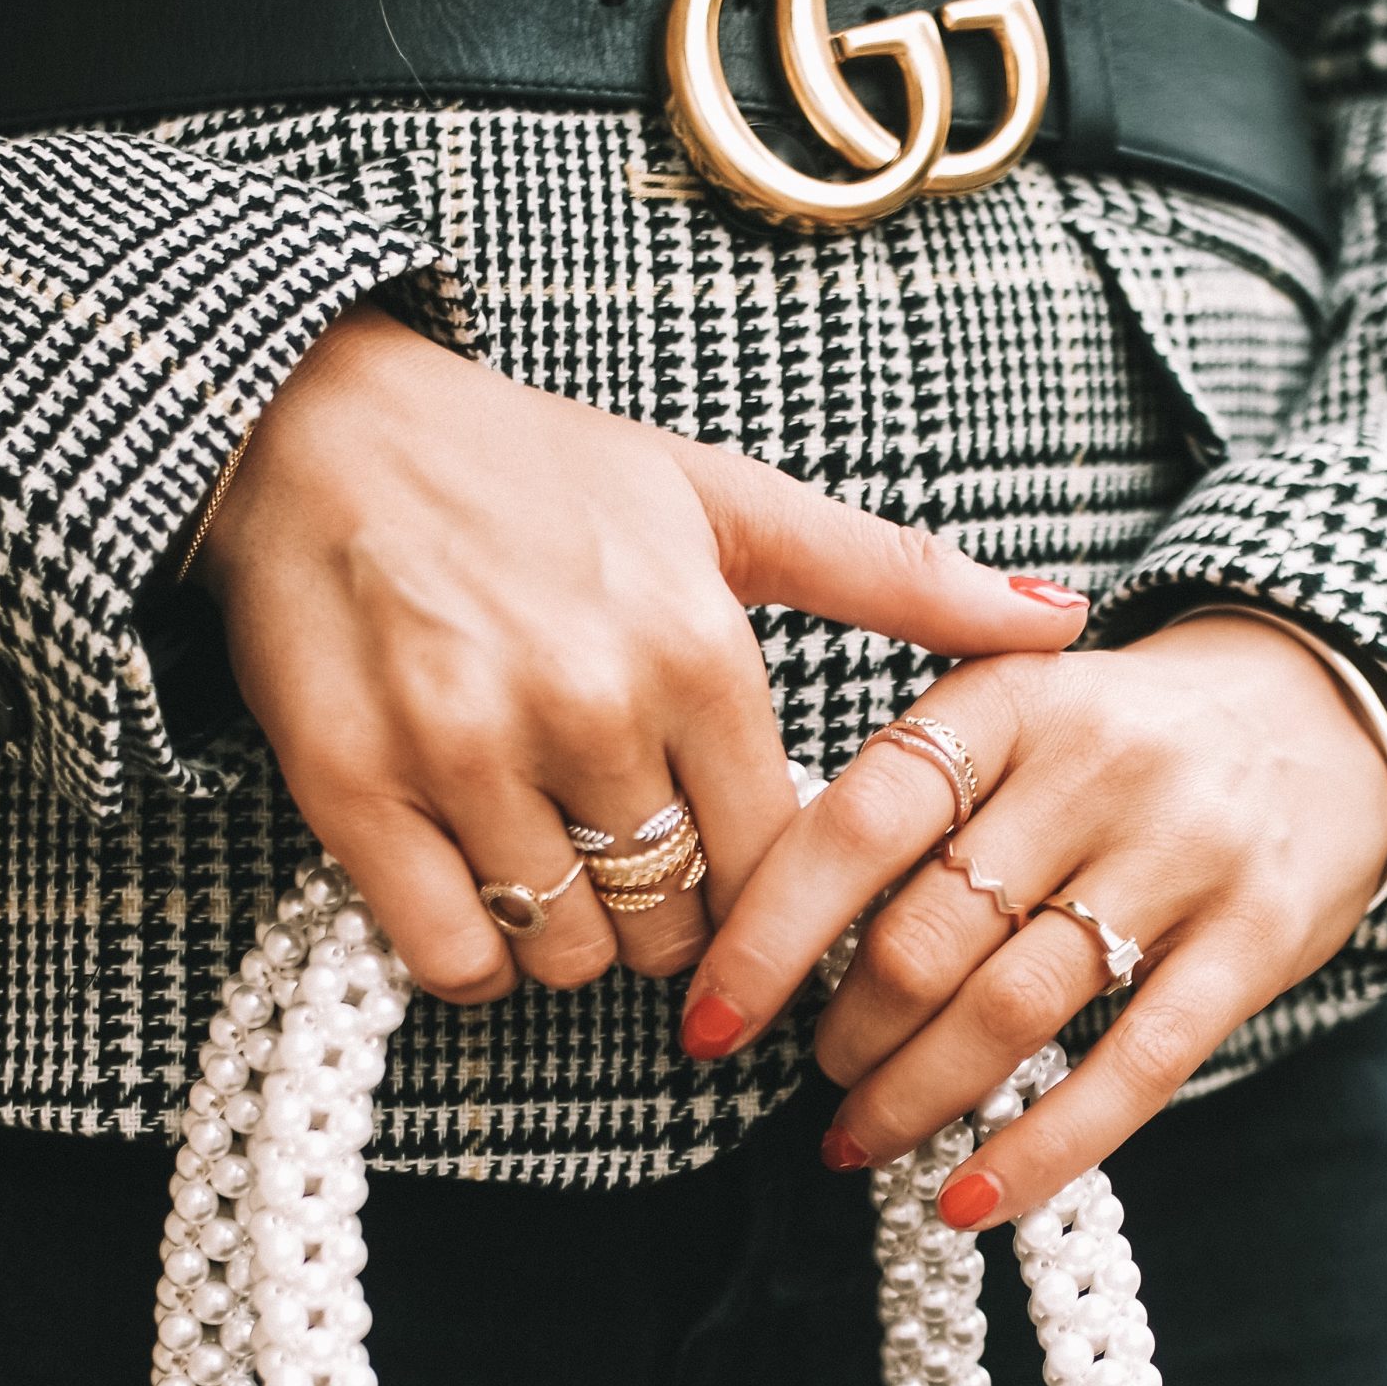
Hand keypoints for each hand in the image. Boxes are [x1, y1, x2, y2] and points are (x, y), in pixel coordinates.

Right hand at [194, 302, 1088, 1003]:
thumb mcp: (727, 501)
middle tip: (640, 865)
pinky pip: (453, 957)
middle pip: (680, 925)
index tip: (739, 876)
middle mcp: (590, 706)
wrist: (322, 428)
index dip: (771, 892)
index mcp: (698, 647)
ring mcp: (466, 752)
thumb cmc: (535, 469)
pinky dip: (477, 955)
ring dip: (576, 939)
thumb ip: (895, 574)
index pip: (782, 861)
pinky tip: (481, 889)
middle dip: (674, 921)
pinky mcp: (356, 789)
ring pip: (570, 951)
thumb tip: (1064, 619)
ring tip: (559, 863)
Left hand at [679, 610, 1386, 1224]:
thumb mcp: (1009, 712)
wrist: (1322, 704)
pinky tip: (967, 1201)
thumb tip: (761, 930)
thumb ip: (907, 795)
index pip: (857, 823)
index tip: (709, 1023)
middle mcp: (1094, 766)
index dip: (766, 935)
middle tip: (816, 1071)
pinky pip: (1132, 1070)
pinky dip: (1039, 1152)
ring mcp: (1183, 853)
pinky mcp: (1257, 939)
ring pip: (1012, 1011)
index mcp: (1004, 699)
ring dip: (914, 1096)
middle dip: (844, 1030)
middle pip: (924, 935)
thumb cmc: (1117, 733)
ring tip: (862, 1132)